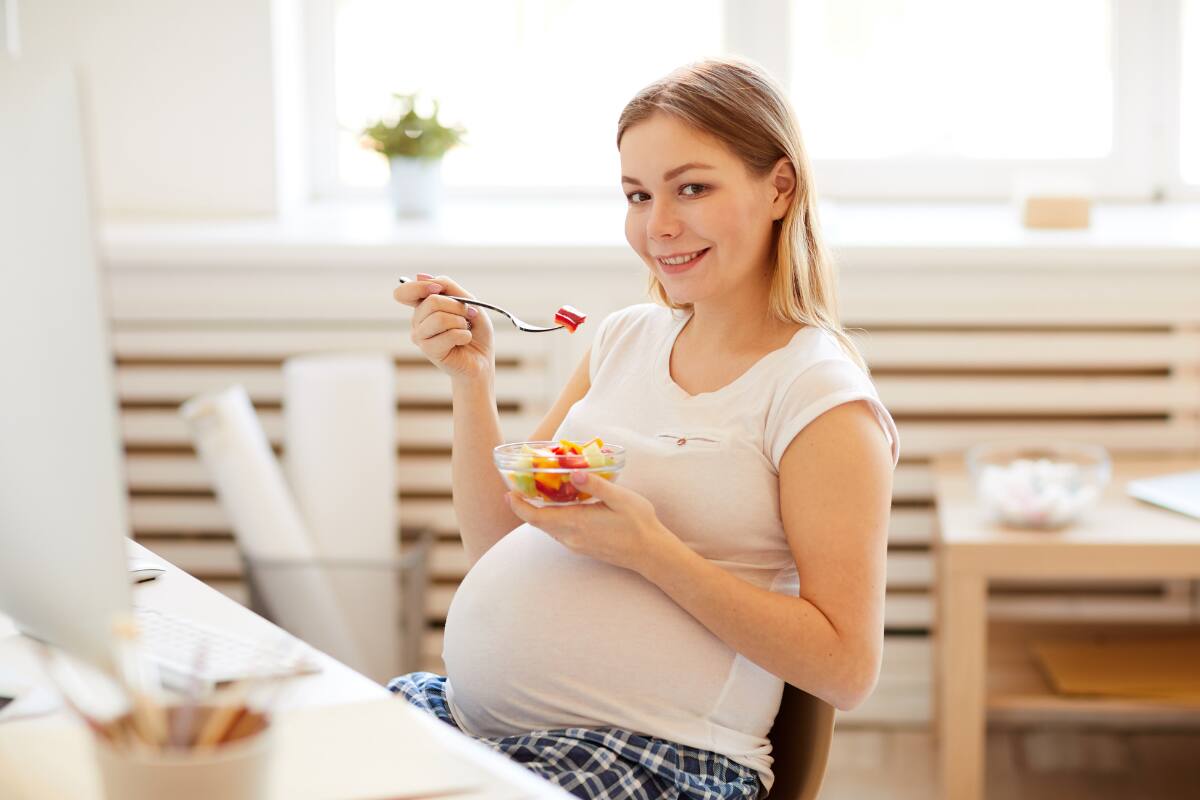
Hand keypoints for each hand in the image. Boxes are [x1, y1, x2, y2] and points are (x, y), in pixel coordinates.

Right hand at [393, 273, 494, 380]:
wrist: (482, 360)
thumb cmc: (475, 330)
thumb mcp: (468, 301)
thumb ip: (448, 287)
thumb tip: (420, 276)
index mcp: (423, 307)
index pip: (404, 293)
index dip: (420, 287)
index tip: (439, 289)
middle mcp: (417, 321)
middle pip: (431, 302)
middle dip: (458, 307)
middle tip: (469, 316)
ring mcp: (420, 337)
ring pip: (439, 318)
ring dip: (461, 322)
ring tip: (465, 330)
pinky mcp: (429, 351)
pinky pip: (449, 334)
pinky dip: (464, 335)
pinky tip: (464, 341)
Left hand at [504, 470, 672, 573]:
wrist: (651, 553)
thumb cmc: (638, 523)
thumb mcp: (621, 499)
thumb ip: (596, 486)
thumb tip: (573, 474)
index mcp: (576, 523)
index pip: (536, 518)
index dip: (518, 506)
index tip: (508, 492)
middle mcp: (571, 537)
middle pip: (538, 523)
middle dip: (525, 506)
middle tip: (519, 486)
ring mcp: (576, 545)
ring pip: (549, 528)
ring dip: (539, 513)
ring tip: (537, 492)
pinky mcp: (583, 548)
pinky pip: (559, 533)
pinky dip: (552, 520)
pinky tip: (561, 506)